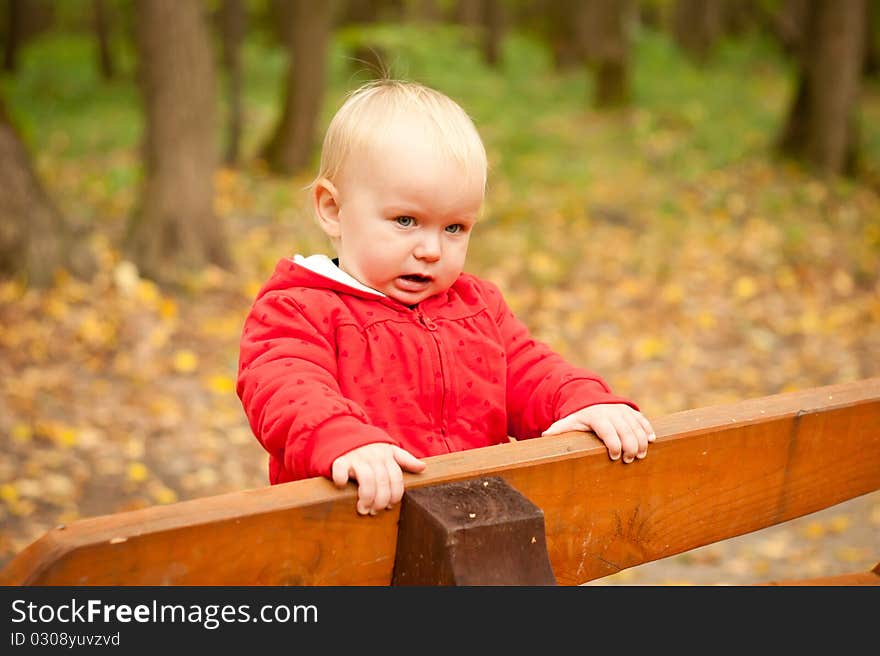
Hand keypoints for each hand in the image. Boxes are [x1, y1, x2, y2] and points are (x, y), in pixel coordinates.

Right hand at [331, 443, 426, 514]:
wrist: (345, 434)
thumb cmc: (370, 448)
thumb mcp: (389, 451)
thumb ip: (405, 460)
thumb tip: (423, 467)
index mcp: (387, 456)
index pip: (396, 478)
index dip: (395, 494)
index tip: (390, 505)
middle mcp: (373, 456)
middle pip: (383, 481)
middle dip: (381, 500)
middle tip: (375, 511)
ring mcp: (357, 457)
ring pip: (366, 479)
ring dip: (366, 497)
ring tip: (363, 509)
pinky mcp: (340, 459)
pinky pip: (341, 469)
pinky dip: (341, 479)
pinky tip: (343, 486)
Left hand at [541, 404, 655, 463]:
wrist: (591, 400)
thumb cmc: (580, 417)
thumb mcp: (569, 421)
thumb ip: (559, 429)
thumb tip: (545, 436)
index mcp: (596, 416)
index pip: (607, 430)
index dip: (613, 443)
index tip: (614, 457)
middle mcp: (611, 412)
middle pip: (625, 429)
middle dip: (630, 446)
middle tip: (630, 460)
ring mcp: (623, 411)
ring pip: (636, 425)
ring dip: (641, 440)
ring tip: (641, 455)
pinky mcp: (631, 411)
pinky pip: (642, 419)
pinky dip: (648, 429)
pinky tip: (652, 440)